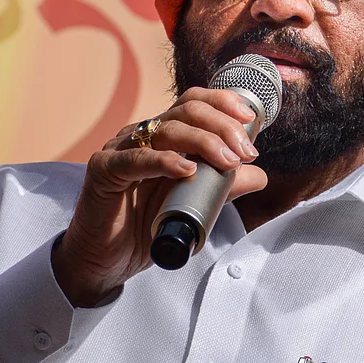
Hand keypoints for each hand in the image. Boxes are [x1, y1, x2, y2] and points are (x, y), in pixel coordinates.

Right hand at [50, 88, 267, 307]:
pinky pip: (135, 158)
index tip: (250, 121)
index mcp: (164, 135)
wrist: (107, 260)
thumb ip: (223, 186)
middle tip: (245, 153)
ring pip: (167, 129)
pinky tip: (187, 170)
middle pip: (187, 110)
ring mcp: (121, 148)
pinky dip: (164, 161)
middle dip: (223, 127)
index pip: (195, 102)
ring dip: (204, 142)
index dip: (223, 102)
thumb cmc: (147, 226)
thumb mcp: (194, 203)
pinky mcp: (104, 169)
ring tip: (228, 162)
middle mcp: (143, 134)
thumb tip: (259, 175)